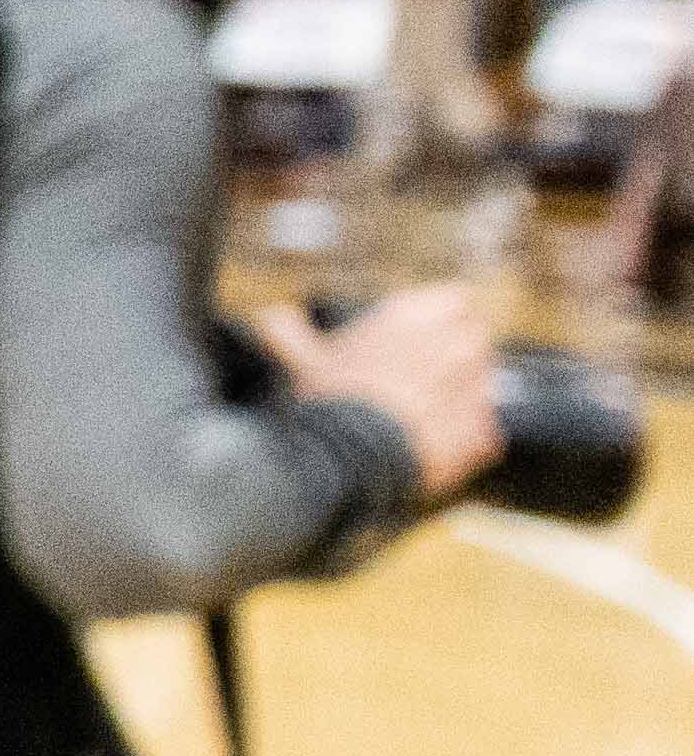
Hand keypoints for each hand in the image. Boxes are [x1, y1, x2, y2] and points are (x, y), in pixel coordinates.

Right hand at [295, 283, 512, 496]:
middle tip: (429, 380)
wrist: (346, 455)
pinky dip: (469, 441)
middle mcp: (452, 344)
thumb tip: (270, 317)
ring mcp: (474, 387)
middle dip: (460, 357)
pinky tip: (439, 448)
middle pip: (476, 339)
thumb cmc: (323, 402)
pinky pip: (486, 433)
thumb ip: (289, 335)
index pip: (456, 300)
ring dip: (466, 397)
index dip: (446, 317)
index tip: (431, 336)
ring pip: (485, 385)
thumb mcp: (300, 362)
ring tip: (432, 417)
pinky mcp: (483, 429)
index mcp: (413, 317)